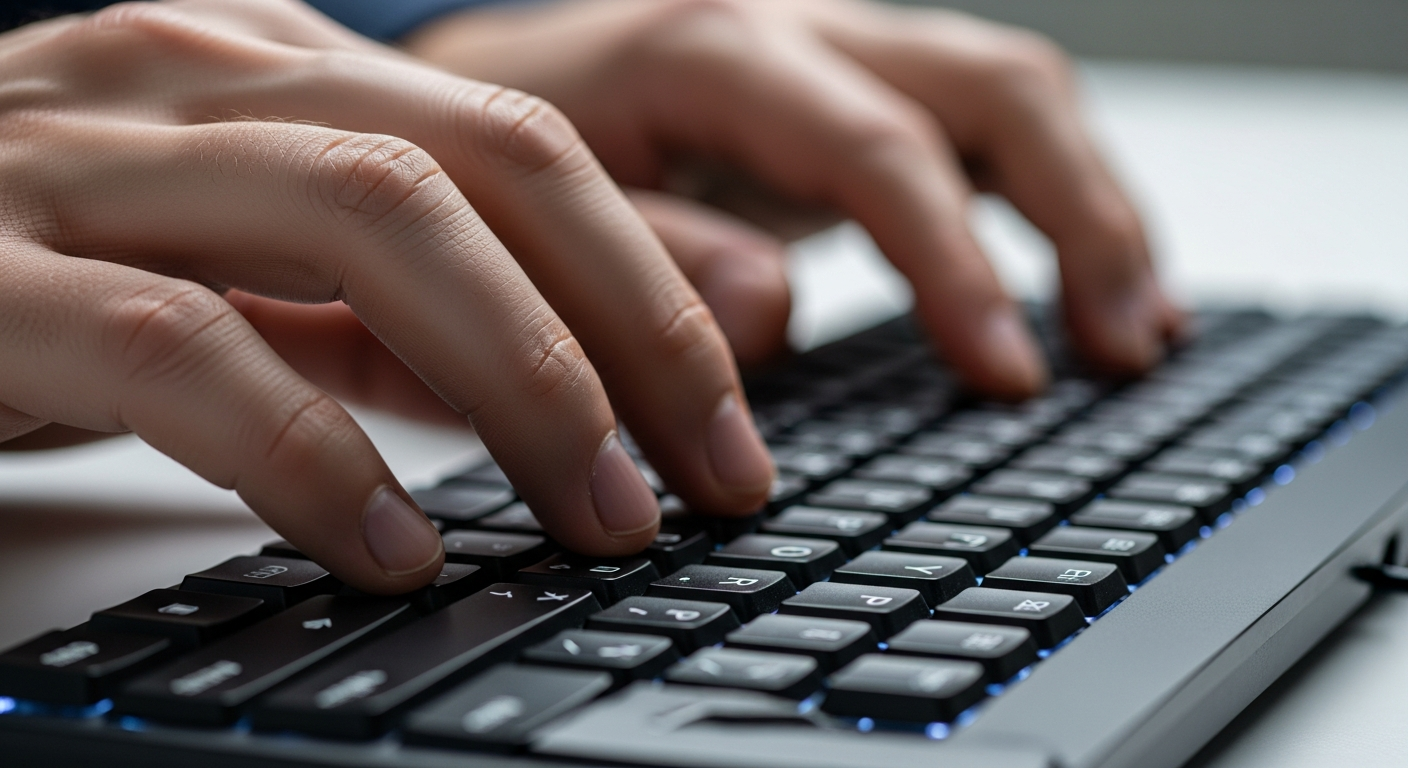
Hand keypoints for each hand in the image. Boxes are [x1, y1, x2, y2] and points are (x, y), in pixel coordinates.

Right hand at [0, 0, 774, 593]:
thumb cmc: (23, 267)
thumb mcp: (244, 275)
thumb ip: (396, 308)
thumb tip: (571, 367)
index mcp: (272, 72)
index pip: (526, 146)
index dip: (661, 280)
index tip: (738, 419)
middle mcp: (193, 80)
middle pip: (486, 163)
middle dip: (632, 327)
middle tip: (717, 478)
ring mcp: (79, 160)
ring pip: (367, 217)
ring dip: (523, 380)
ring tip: (605, 516)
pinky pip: (184, 350)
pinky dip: (315, 453)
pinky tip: (399, 546)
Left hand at [407, 0, 1184, 393]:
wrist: (465, 102)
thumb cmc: (490, 161)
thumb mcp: (526, 214)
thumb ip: (640, 255)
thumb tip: (772, 309)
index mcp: (710, 50)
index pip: (875, 147)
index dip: (954, 263)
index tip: (1007, 376)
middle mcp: (793, 33)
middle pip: (989, 89)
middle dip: (1077, 221)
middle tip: (1121, 353)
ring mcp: (831, 58)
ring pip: (1009, 97)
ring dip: (1091, 211)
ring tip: (1139, 333)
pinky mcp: (846, 103)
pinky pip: (980, 132)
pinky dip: (1048, 210)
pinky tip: (1084, 288)